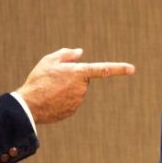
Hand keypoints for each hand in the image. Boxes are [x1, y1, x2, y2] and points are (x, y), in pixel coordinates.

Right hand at [15, 48, 134, 123]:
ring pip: (77, 90)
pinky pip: (72, 101)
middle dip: (73, 77)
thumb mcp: (49, 60)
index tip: (132, 69)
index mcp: (79, 73)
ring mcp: (79, 101)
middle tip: (55, 79)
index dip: (119, 68)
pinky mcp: (73, 110)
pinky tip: (52, 99)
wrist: (30, 105)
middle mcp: (82, 88)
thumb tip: (80, 52)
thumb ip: (67, 54)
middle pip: (83, 79)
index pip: (103, 69)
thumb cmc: (39, 80)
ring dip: (68, 88)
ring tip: (51, 89)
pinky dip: (64, 99)